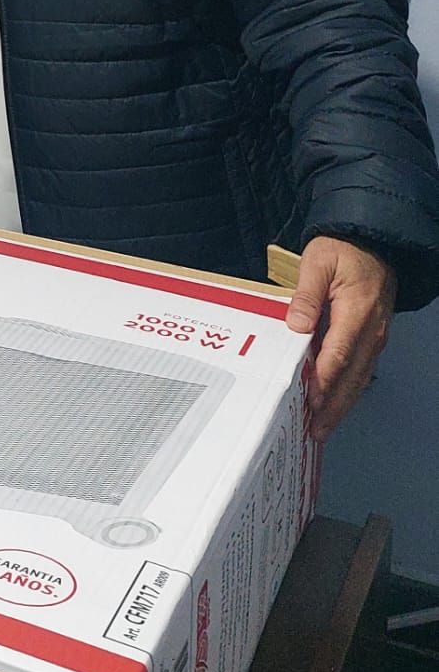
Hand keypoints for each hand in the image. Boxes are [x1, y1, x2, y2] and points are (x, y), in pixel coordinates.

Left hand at [285, 236, 396, 440]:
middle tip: (315, 431)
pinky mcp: (372, 336)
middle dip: (334, 406)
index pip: (338, 354)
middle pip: (352, 376)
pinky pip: (361, 368)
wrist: (373, 240)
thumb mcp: (318, 263)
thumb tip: (297, 325)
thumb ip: (306, 294)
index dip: (324, 381)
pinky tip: (334, 402)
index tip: (310, 403)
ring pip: (359, 377)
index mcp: (357, 312)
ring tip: (323, 427)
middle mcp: (371, 330)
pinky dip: (348, 389)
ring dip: (342, 403)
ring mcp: (375, 336)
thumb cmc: (342, 250)